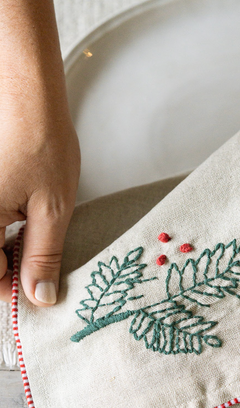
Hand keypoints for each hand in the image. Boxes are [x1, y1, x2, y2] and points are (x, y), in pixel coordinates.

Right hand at [0, 83, 79, 304]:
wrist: (28, 96)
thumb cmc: (42, 144)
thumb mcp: (53, 209)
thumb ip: (43, 256)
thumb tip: (39, 296)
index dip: (13, 289)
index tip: (38, 290)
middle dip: (9, 269)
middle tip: (38, 262)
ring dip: (7, 251)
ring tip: (33, 237)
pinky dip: (3, 232)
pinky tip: (22, 224)